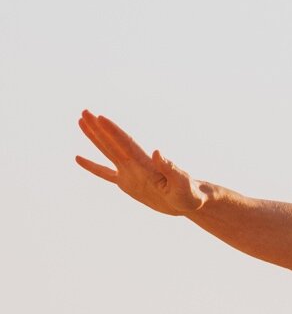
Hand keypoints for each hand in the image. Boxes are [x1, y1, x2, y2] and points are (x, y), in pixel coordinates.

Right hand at [75, 110, 203, 215]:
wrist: (191, 202)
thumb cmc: (190, 194)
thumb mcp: (182, 183)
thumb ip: (171, 168)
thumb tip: (157, 152)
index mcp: (146, 163)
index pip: (126, 143)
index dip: (113, 131)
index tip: (99, 117)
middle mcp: (135, 163)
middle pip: (112, 142)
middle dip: (98, 128)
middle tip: (85, 111)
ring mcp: (130, 172)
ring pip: (107, 152)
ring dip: (94, 138)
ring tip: (81, 122)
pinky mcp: (127, 184)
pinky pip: (105, 174)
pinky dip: (92, 167)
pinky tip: (79, 158)